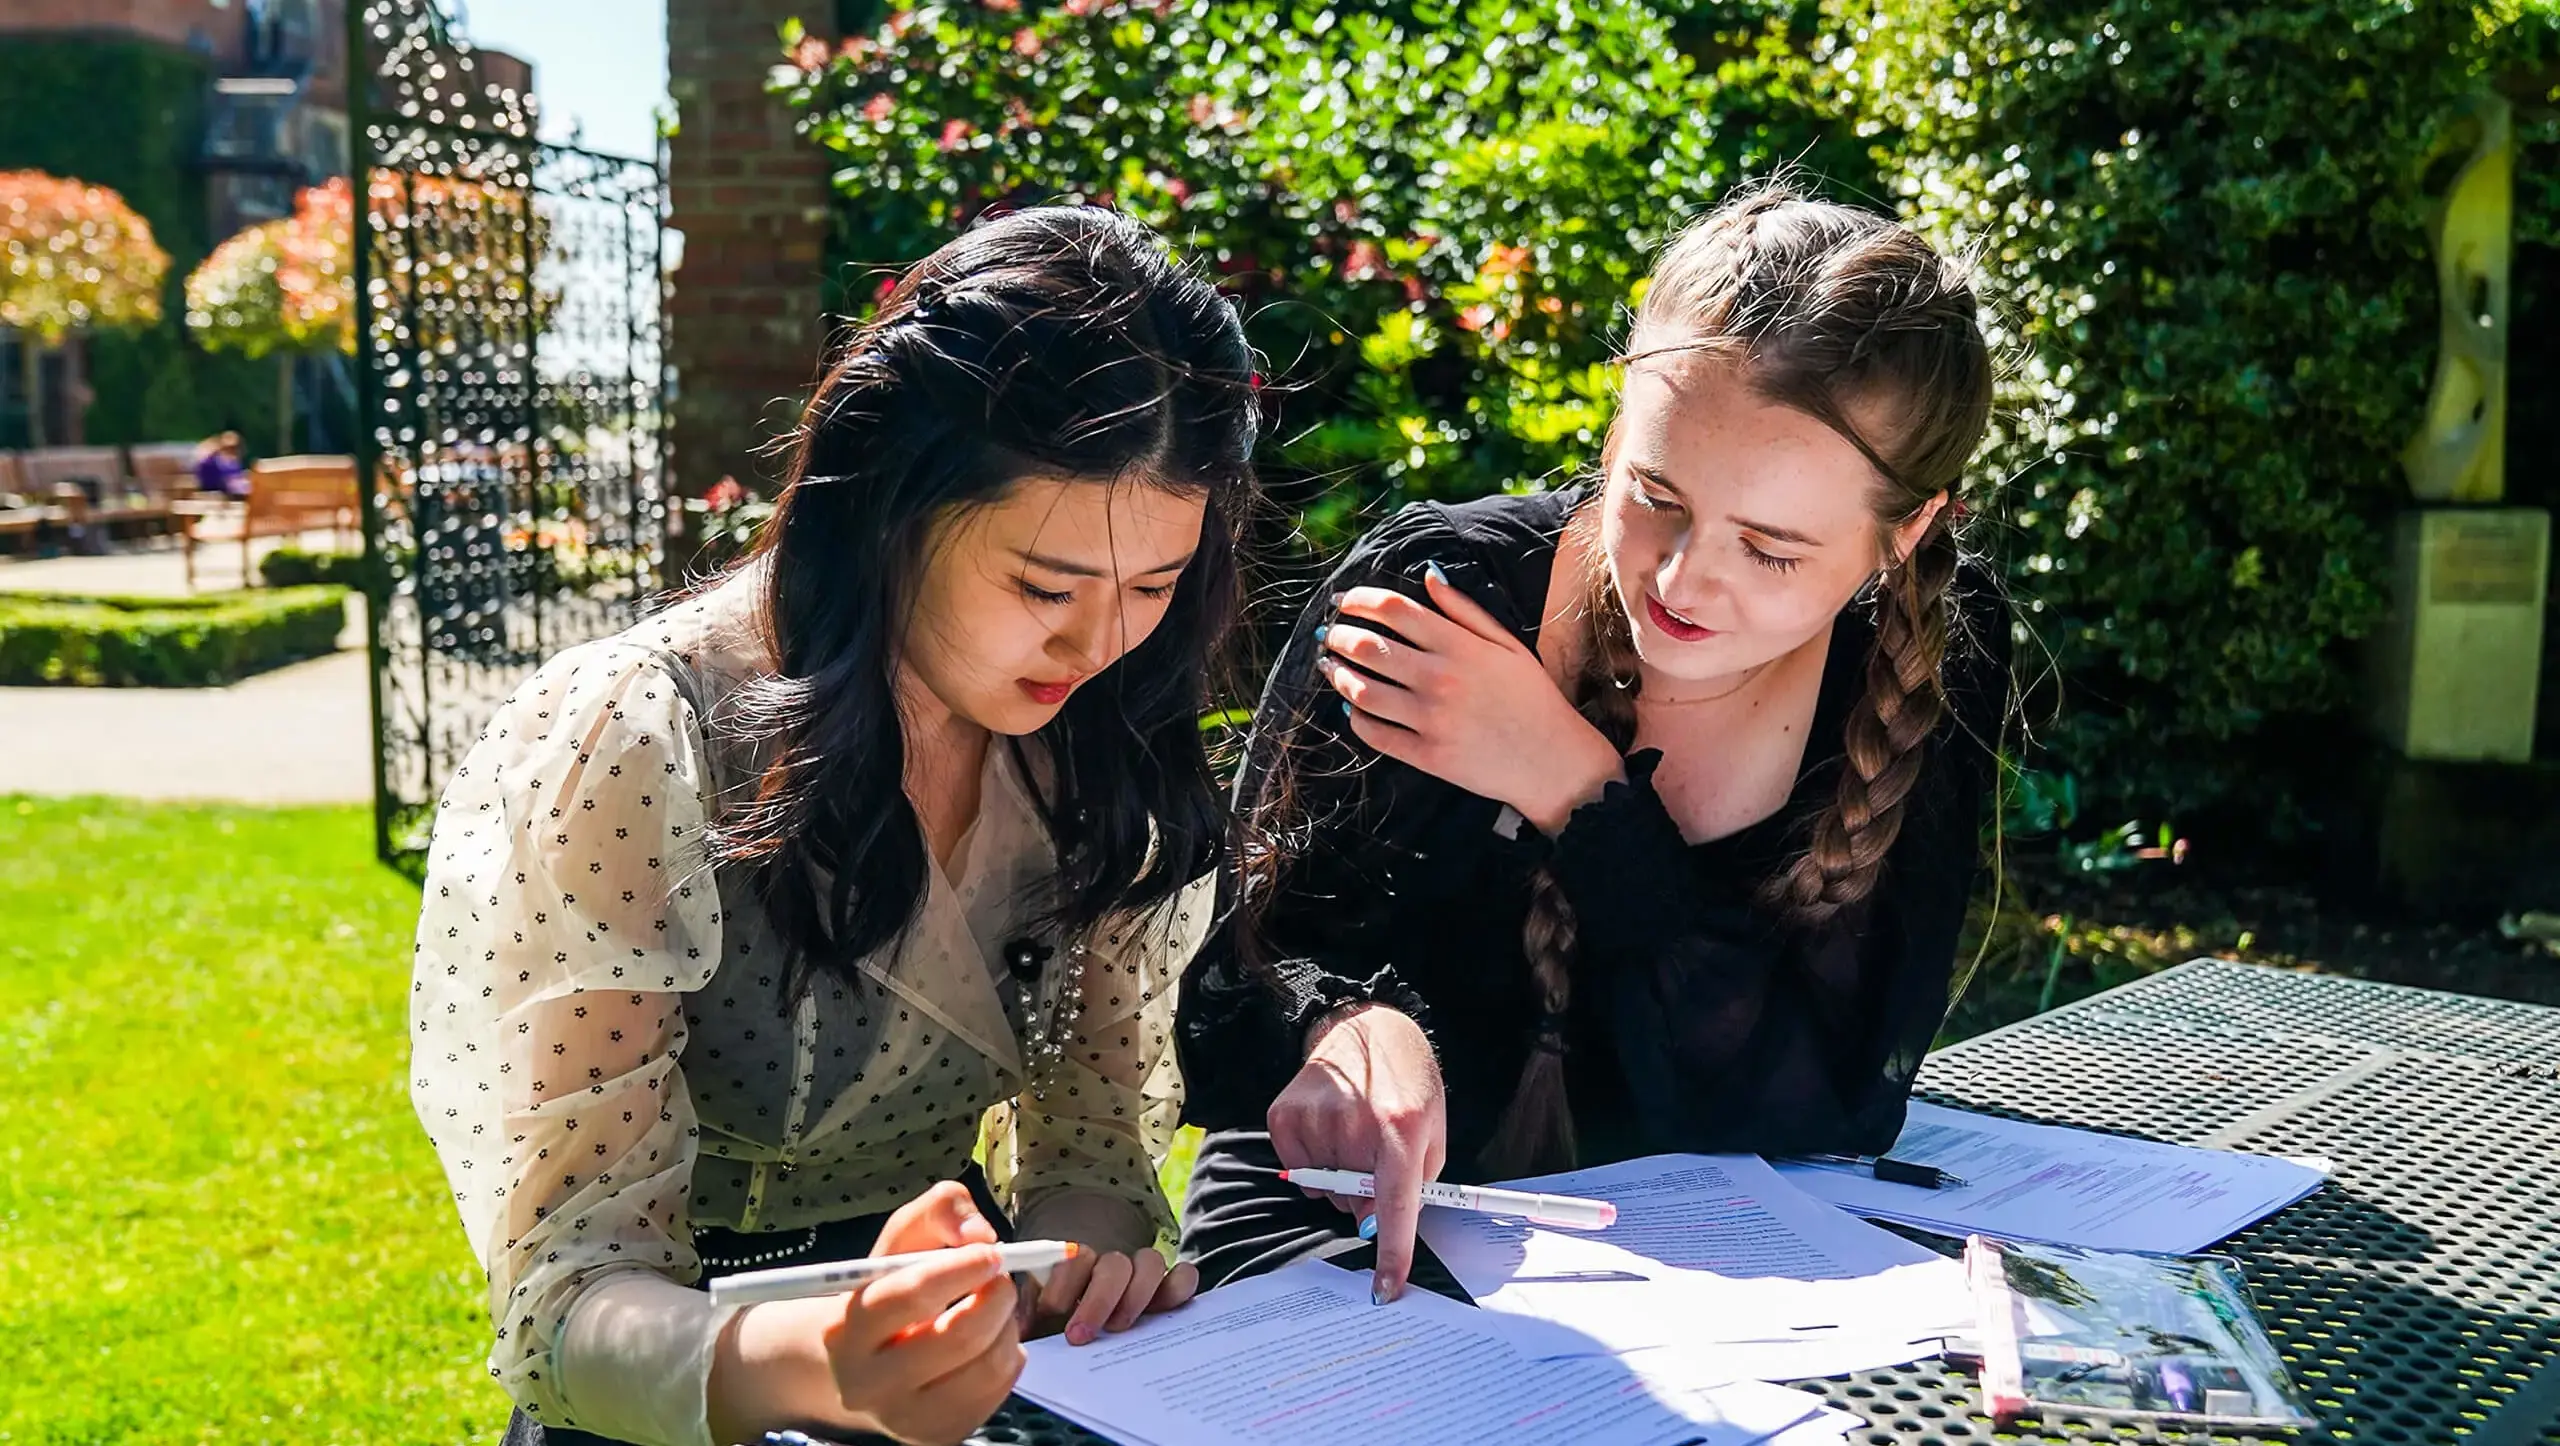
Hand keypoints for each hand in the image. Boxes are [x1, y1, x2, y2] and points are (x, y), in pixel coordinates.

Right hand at [824, 1183, 1025, 1443]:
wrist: (866, 1363)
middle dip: (995, 1300)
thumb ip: (940, 1210)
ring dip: (1007, 1327)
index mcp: (848, 1329)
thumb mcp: (903, 1238)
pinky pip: (998, 1391)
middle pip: (956, 1340)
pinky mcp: (937, 1436)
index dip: (961, 1269)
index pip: (909, 1297)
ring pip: (987, 1367)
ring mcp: (903, 1418)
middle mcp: (867, 1384)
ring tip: (993, 1309)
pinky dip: (1009, 1356)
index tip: (992, 1252)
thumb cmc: (891, 1289)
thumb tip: (980, 1233)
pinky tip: (989, 1342)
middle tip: (1002, 1279)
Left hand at [1014, 1189, 1198, 1345]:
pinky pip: (1184, 1275)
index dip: (1063, 1284)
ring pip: (1149, 1262)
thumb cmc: (1059, 1306)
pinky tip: (1166, 1311)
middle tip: (1080, 1335)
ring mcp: (1142, 1271)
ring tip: (1120, 1328)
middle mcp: (1111, 1262)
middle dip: (1097, 1300)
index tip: (1051, 1312)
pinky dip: (1180, 1286)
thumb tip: (1018, 1329)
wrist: (1088, 1288)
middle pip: (1113, 1265)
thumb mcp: (1039, 1306)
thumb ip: (1030, 1313)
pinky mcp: (1168, 1286)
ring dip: (1136, 1295)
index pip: (1074, 1261)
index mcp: (1076, 1262)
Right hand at [1269, 1003, 1445, 1303]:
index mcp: (1401, 1130)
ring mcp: (1315, 1120)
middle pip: (1355, 1203)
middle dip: (1367, 1194)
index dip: (1392, 1253)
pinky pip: (1298, 1171)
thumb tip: (1380, 1224)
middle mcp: (1355, 1125)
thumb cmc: (1409, 1086)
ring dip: (1340, 1176)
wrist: (1368, 1029)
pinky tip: (1327, 1130)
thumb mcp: (1432, 1132)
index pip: (1395, 1207)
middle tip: (1375, 1154)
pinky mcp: (1284, 1116)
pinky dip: (1313, 1162)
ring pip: (1326, 1191)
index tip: (1386, 1290)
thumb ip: (1414, 1182)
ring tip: (1353, 1133)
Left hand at [1321, 565, 1621, 833]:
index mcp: (1460, 646)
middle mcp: (1441, 679)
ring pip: (1363, 691)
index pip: (1394, 610)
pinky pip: (1375, 734)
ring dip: (1338, 675)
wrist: (1554, 762)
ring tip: (1331, 667)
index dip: (1359, 600)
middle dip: (1338, 635)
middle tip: (1329, 634)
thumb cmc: (1533, 699)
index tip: (1344, 602)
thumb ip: (1465, 609)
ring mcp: (1432, 720)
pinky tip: (1353, 709)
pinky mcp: (1427, 756)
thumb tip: (1428, 574)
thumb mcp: (1508, 645)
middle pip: (1368, 647)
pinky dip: (1356, 719)